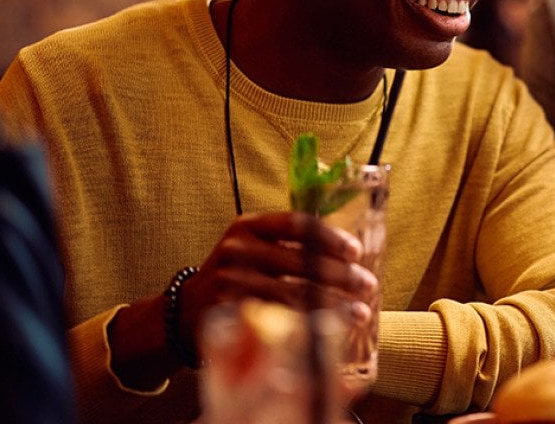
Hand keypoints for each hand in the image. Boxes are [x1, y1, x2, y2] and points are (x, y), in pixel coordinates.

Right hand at [179, 212, 377, 356]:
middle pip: (299, 261)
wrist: (186, 309)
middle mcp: (238, 249)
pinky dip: (310, 325)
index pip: (295, 225)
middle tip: (367, 285)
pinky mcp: (230, 314)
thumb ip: (292, 246)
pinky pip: (278, 320)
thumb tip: (351, 257)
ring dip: (332, 305)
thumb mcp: (256, 248)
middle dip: (339, 275)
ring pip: (292, 293)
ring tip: (360, 312)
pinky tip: (331, 330)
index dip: (329, 238)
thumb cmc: (239, 275)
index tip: (355, 251)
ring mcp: (231, 282)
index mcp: (249, 226)